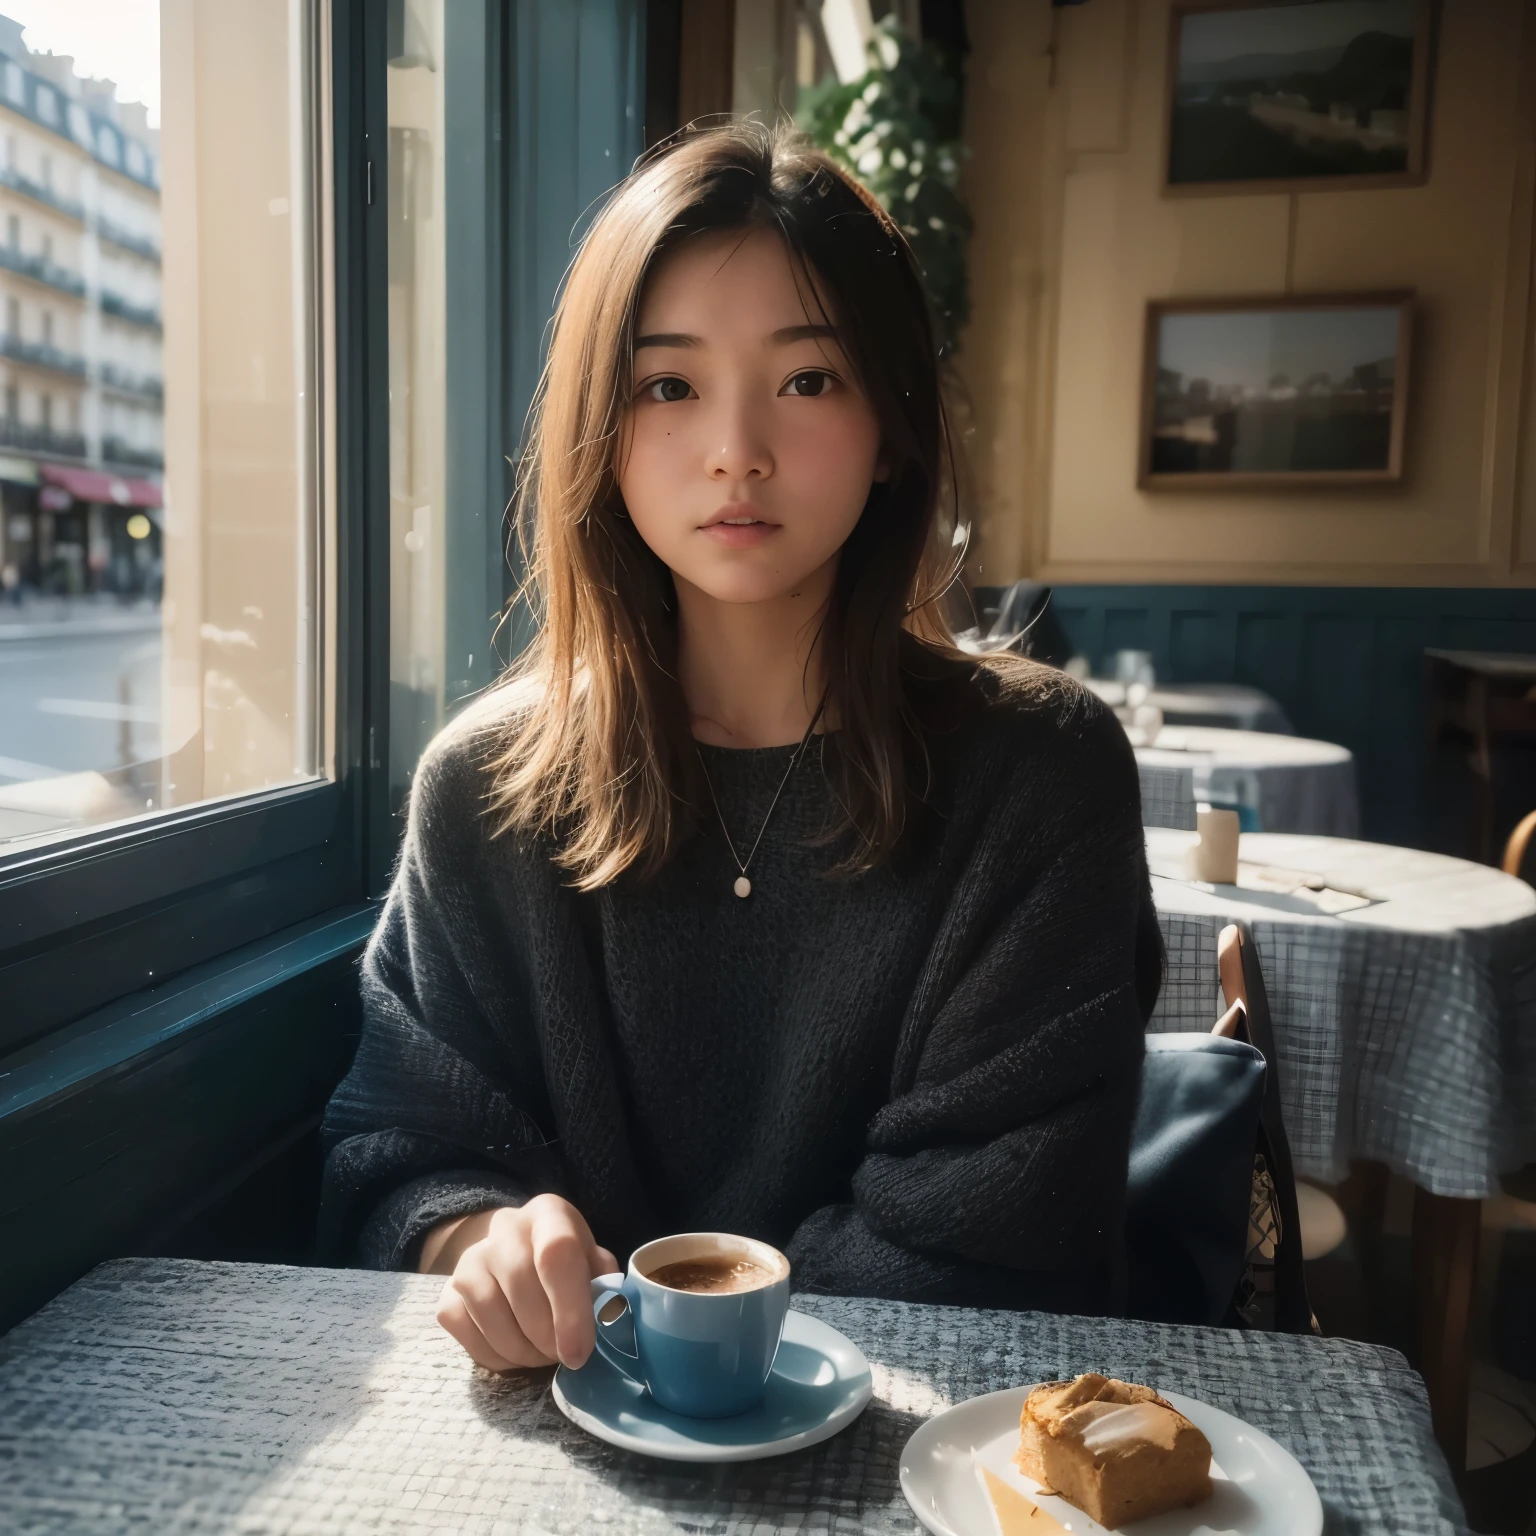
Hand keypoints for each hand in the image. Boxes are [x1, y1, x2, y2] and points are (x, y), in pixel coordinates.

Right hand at [431, 1195, 618, 1370]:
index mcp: (549, 1214)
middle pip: (522, 1287)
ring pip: (490, 1314)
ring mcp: (470, 1258)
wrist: (514, 1250)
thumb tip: (606, 1319)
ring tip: (541, 1354)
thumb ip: (604, 1286)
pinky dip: (494, 1356)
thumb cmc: (565, 1261)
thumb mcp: (593, 1261)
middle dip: (547, 1337)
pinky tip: (514, 1353)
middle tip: (563, 1355)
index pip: (557, 1254)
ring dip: (521, 1351)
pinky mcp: (448, 1290)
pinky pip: (465, 1332)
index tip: (578, 1354)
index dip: (570, 1309)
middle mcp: (505, 1228)